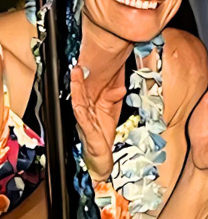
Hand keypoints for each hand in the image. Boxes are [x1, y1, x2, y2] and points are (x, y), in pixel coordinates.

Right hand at [68, 63, 118, 182]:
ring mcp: (84, 120)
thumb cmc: (103, 133)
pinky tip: (79, 104)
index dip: (87, 76)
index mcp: (90, 105)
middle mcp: (85, 111)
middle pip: (80, 92)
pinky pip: (82, 120)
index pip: (88, 88)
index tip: (87, 63)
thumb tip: (120, 87)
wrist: (101, 156)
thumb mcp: (111, 111)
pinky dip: (81, 111)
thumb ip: (114, 97)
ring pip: (78, 102)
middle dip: (78, 79)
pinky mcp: (87, 130)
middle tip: (77, 67)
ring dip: (76, 90)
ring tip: (75, 78)